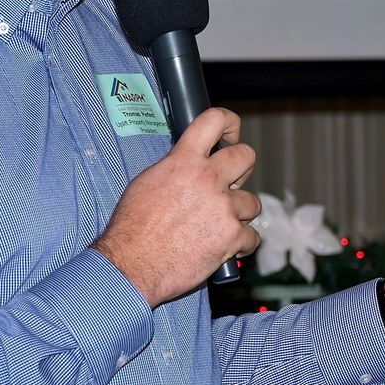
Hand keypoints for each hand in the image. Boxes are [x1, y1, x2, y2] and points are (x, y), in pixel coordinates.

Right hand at [92, 107, 261, 306]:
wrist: (133, 264)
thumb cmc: (132, 228)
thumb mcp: (146, 182)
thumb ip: (174, 168)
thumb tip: (188, 165)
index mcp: (184, 161)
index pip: (214, 120)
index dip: (229, 123)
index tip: (230, 135)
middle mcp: (208, 179)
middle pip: (246, 156)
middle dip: (242, 169)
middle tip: (231, 183)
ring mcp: (223, 207)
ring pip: (253, 203)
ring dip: (240, 213)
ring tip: (220, 225)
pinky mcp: (232, 237)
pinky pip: (252, 237)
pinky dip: (241, 244)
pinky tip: (226, 247)